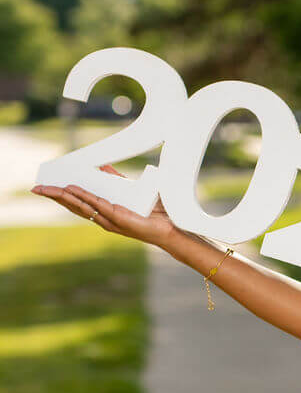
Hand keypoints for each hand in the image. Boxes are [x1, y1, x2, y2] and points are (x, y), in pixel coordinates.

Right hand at [31, 163, 177, 248]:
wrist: (172, 225)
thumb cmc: (154, 211)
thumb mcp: (133, 190)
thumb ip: (117, 179)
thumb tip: (104, 167)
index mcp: (105, 212)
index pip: (78, 204)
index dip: (61, 196)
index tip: (45, 187)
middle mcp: (104, 218)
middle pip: (73, 206)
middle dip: (54, 196)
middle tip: (36, 188)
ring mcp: (110, 220)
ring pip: (81, 206)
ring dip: (63, 196)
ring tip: (46, 189)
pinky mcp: (119, 219)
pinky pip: (98, 205)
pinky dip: (84, 197)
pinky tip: (72, 190)